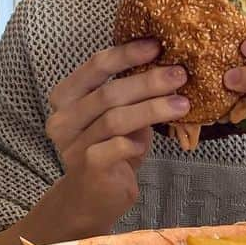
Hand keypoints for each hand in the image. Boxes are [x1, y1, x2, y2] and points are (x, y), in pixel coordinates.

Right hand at [43, 39, 189, 232]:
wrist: (93, 198)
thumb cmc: (110, 150)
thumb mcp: (121, 117)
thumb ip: (132, 95)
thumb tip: (169, 67)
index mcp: (66, 97)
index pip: (95, 66)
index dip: (127, 54)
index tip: (157, 46)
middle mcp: (63, 119)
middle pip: (108, 93)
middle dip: (148, 81)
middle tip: (179, 74)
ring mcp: (72, 145)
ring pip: (115, 119)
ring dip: (152, 109)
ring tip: (182, 104)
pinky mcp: (87, 168)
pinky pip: (115, 146)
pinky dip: (136, 141)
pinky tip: (149, 141)